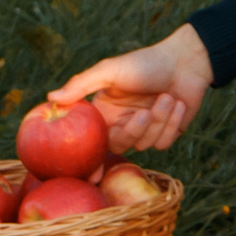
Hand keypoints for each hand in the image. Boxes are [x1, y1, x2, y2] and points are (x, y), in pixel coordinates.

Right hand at [50, 24, 212, 152]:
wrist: (184, 61)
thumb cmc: (144, 62)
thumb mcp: (110, 70)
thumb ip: (81, 85)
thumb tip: (50, 99)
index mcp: (103, 112)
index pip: (91, 140)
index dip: (88, 158)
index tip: (89, 174)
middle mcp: (120, 124)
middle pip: (119, 144)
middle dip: (134, 130)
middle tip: (144, 113)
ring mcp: (143, 131)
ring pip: (144, 144)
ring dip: (160, 120)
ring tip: (168, 97)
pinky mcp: (165, 134)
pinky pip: (164, 143)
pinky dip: (172, 123)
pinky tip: (177, 103)